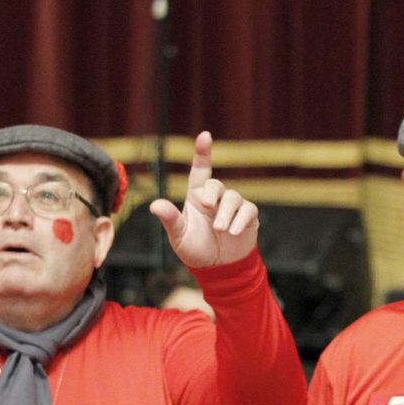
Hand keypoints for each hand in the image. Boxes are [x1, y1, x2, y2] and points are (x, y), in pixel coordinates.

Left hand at [148, 131, 257, 268]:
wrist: (218, 268)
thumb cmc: (195, 249)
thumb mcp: (179, 236)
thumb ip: (169, 220)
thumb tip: (155, 205)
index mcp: (196, 196)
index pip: (200, 170)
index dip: (202, 152)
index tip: (205, 135)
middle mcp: (215, 198)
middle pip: (216, 185)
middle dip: (212, 194)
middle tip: (208, 207)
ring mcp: (233, 206)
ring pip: (233, 197)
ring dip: (226, 213)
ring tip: (221, 230)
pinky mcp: (248, 217)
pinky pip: (248, 210)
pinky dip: (241, 220)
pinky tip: (233, 232)